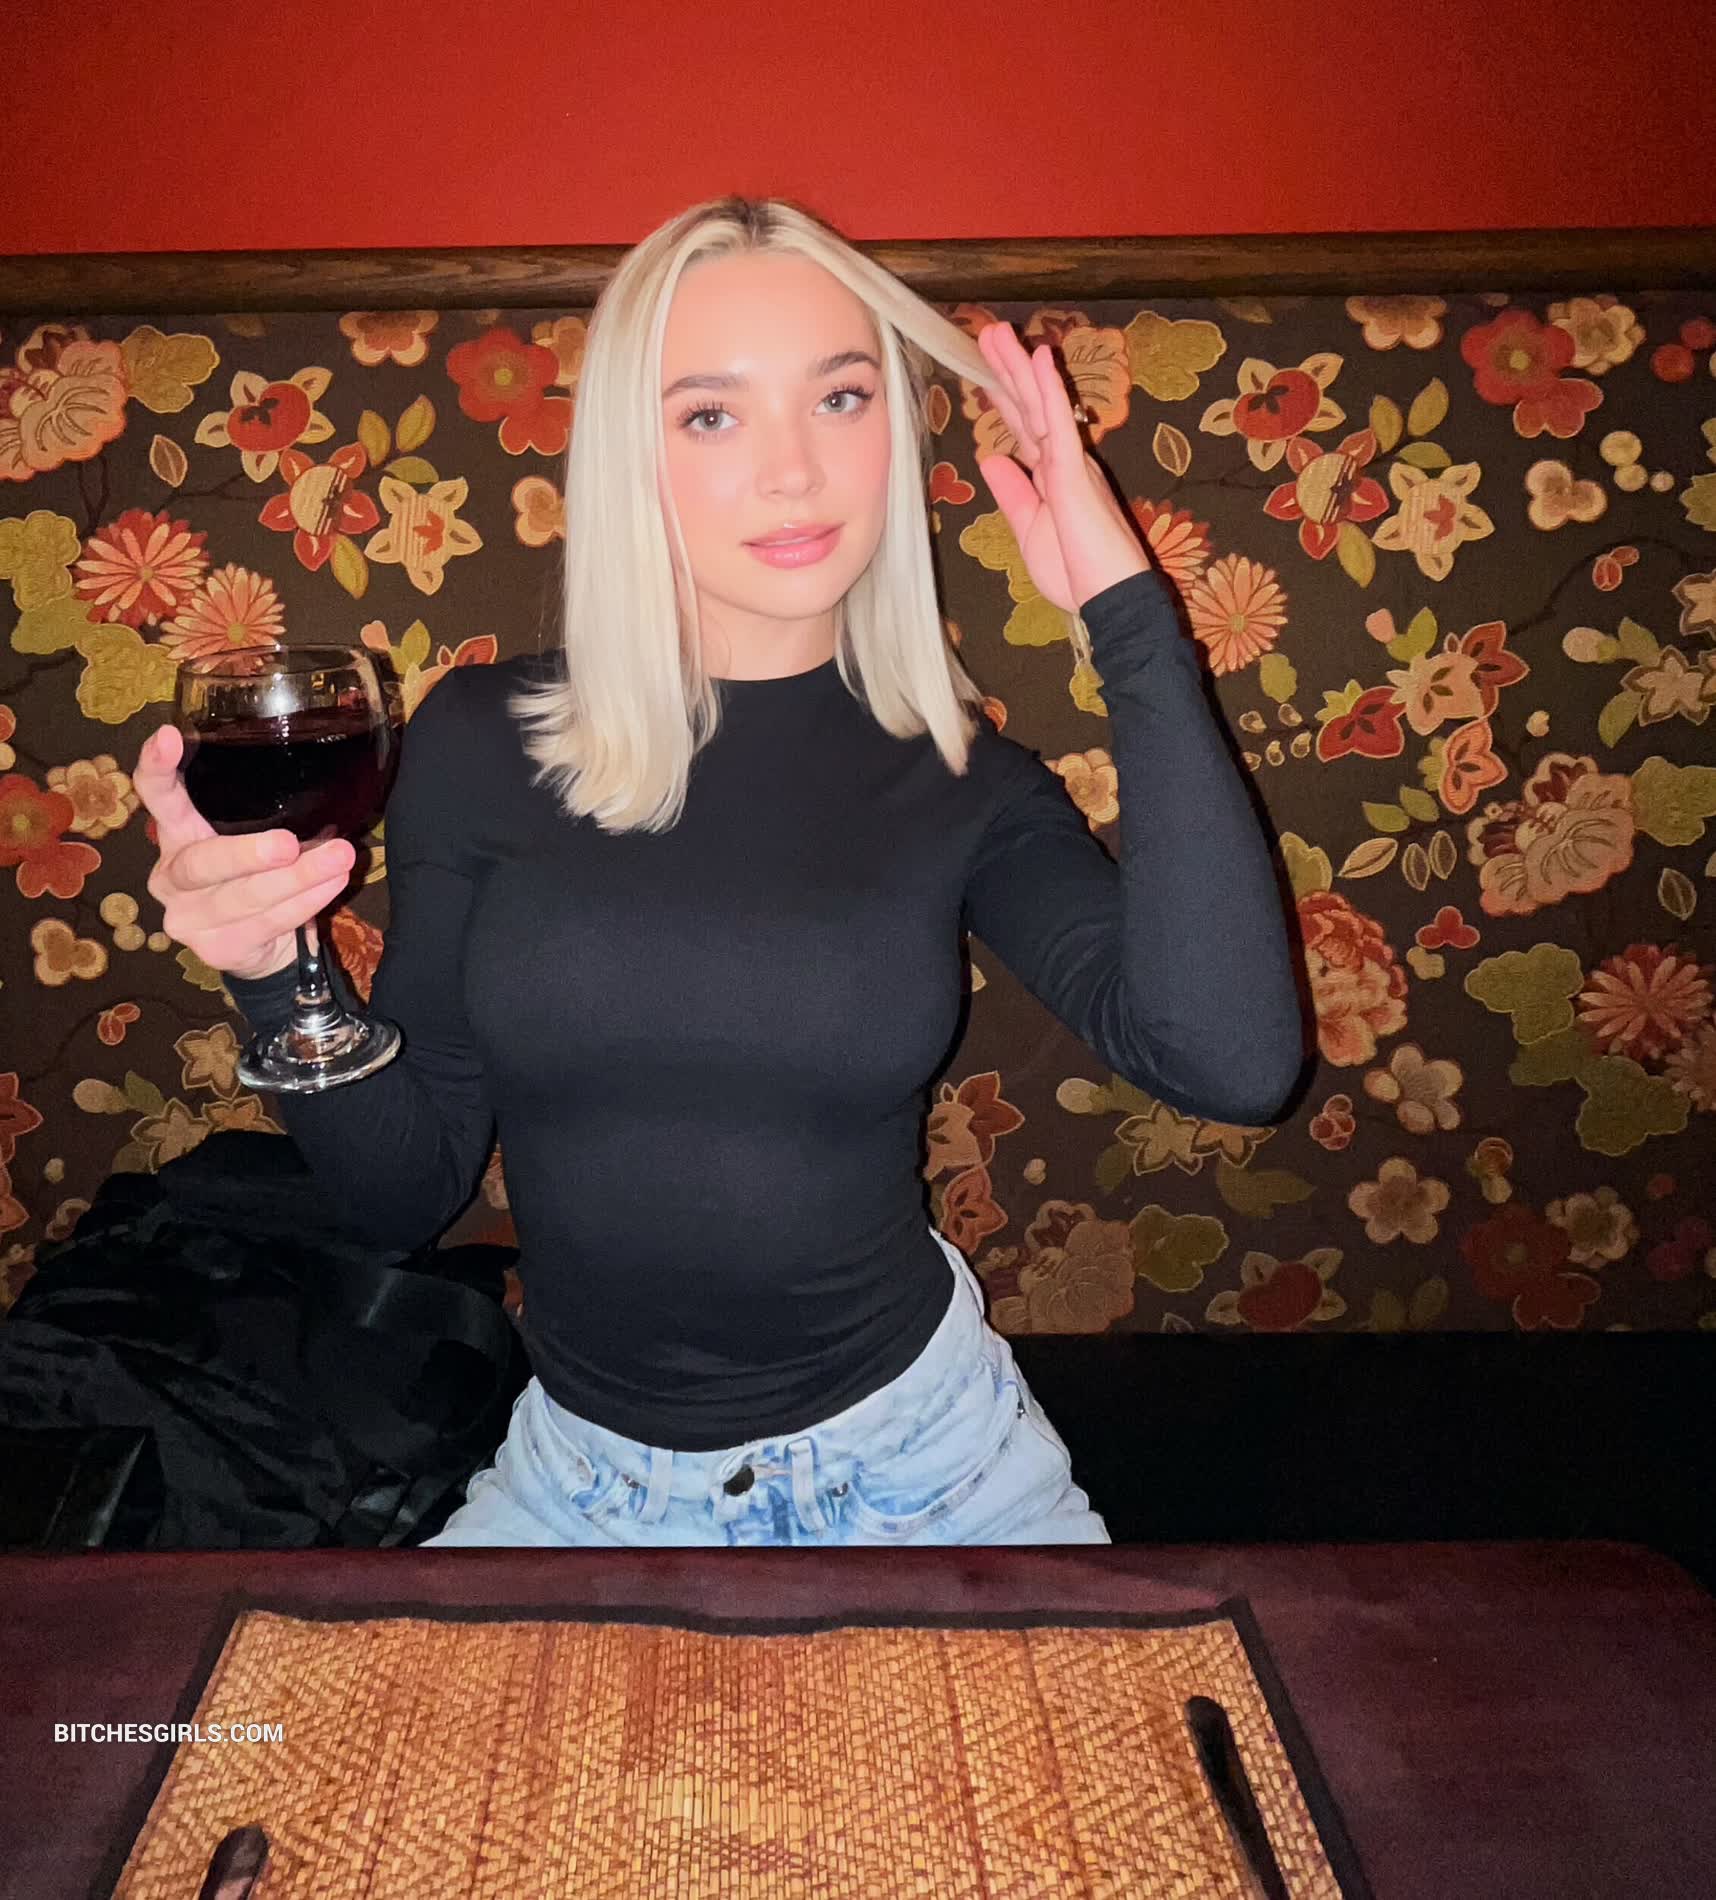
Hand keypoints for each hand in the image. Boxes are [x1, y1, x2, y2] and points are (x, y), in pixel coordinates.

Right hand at [132, 723, 355, 981]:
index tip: (171, 737)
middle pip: (202, 862)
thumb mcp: (250, 836)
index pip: (157, 796)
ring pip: (243, 897)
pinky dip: (305, 903)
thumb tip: (326, 779)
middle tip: (288, 844)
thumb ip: (263, 812)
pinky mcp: (216, 948)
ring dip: (297, 879)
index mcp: (177, 835)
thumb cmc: (258, 877)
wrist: (263, 948)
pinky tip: (332, 884)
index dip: (157, 768)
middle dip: (248, 854)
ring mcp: (188, 917)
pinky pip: (267, 923)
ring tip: (339, 859)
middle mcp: (171, 876)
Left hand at [972, 323, 1150, 613]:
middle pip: (1029, 408)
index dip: (1004, 398)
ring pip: (1041, 406)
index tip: (986, 369)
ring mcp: (1071, 464)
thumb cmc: (1075, 574)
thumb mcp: (1029, 531)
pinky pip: (1059, 423)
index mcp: (1052, 478)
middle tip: (988, 332)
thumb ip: (1013, 493)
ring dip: (1021, 367)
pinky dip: (1048, 390)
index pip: (1023, 429)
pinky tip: (1041, 359)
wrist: (1109, 601)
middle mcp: (1064, 462)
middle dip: (1008, 370)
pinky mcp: (1075, 472)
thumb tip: (990, 458)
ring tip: (1000, 333)